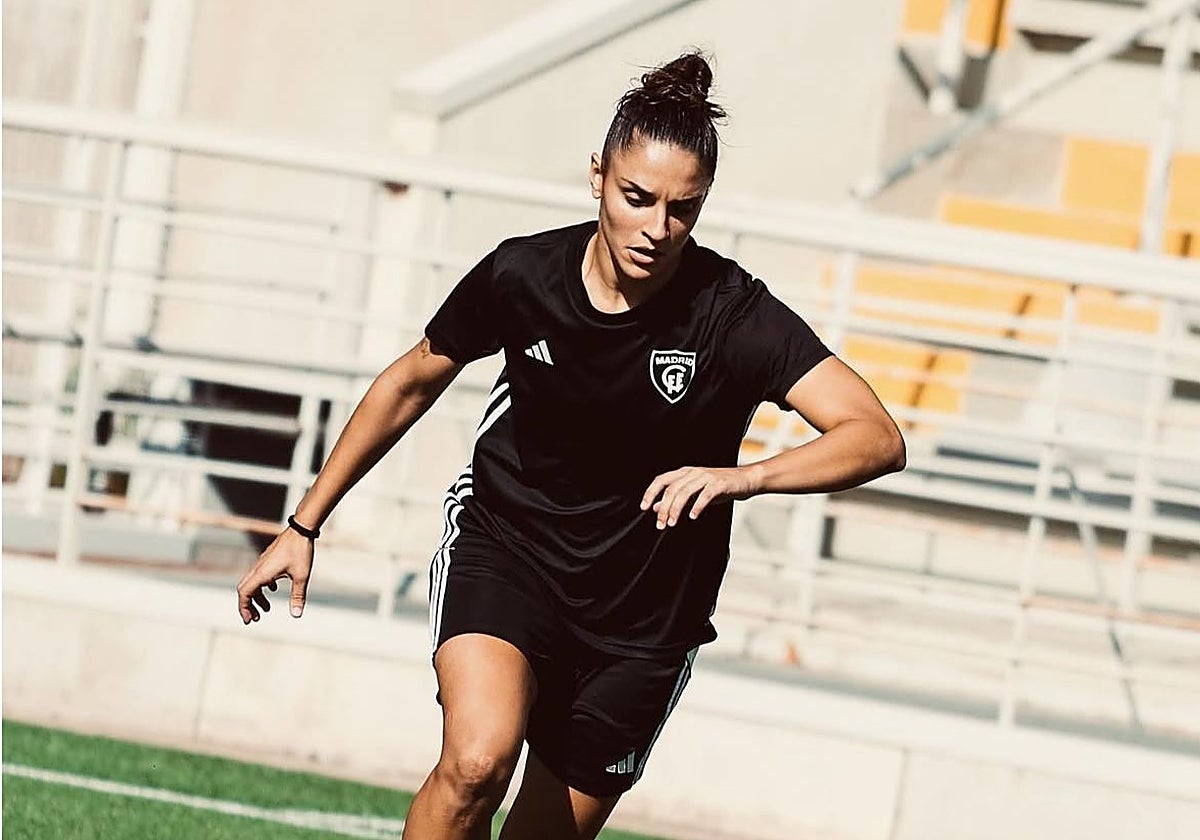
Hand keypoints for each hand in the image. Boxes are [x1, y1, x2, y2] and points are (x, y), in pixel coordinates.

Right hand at [236, 529, 314, 623]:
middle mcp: (259, 568)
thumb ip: (298, 596)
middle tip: (255, 618)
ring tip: (266, 609)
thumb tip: (296, 615)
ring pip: (253, 583)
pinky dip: (263, 586)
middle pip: (245, 590)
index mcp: (262, 573)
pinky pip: (260, 575)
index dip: (244, 608)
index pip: (244, 593)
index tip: (249, 620)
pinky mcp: (269, 559)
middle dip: (248, 605)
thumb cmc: (301, 551)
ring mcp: (263, 562)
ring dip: (257, 597)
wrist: (301, 529)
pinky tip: (274, 589)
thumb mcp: (301, 577)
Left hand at [640, 465, 759, 528]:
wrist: (744, 480)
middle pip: (672, 489)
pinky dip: (697, 506)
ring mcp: (706, 477)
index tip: (643, 507)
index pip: (661, 480)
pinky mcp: (719, 484)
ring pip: (685, 492)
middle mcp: (693, 472)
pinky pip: (705, 495)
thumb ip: (676, 499)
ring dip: (676, 509)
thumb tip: (656, 506)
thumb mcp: (694, 493)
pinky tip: (692, 516)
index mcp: (684, 473)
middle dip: (664, 508)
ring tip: (672, 523)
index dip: (651, 492)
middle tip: (660, 524)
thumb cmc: (718, 487)